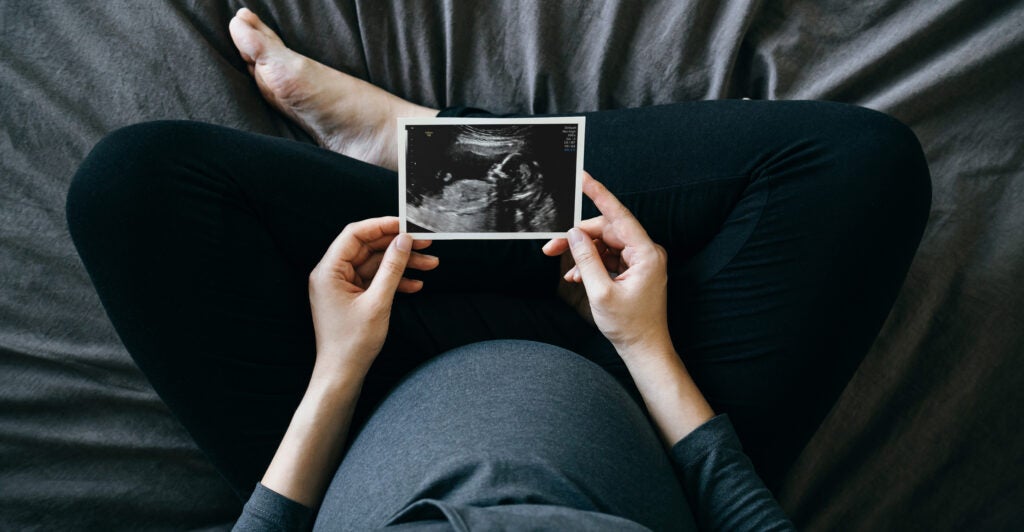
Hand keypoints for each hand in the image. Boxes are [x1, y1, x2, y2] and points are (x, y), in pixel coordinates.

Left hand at [308, 216, 437, 379]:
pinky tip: (416, 284)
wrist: (342, 374)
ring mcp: (342, 286)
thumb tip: (404, 241)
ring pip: (376, 264)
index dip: (381, 226)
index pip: (354, 235)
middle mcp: (332, 275)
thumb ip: (392, 268)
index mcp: (328, 271)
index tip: (406, 224)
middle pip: (368, 248)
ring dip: (402, 264)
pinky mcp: (353, 297)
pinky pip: (375, 280)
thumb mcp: (378, 303)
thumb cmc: (352, 343)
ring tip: (430, 264)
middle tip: (425, 243)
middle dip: (398, 246)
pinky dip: (395, 281)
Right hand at [543, 172, 671, 359]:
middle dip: (578, 237)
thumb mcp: (601, 293)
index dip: (599, 195)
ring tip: (564, 268)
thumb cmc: (629, 326)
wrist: (644, 349)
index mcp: (646, 253)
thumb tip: (574, 235)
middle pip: (606, 231)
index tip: (584, 178)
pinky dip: (591, 264)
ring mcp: (640, 261)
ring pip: (604, 245)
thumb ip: (586, 260)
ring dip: (583, 254)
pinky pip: (608, 258)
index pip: (619, 216)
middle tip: (551, 246)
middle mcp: (646, 253)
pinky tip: (576, 276)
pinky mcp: (633, 270)